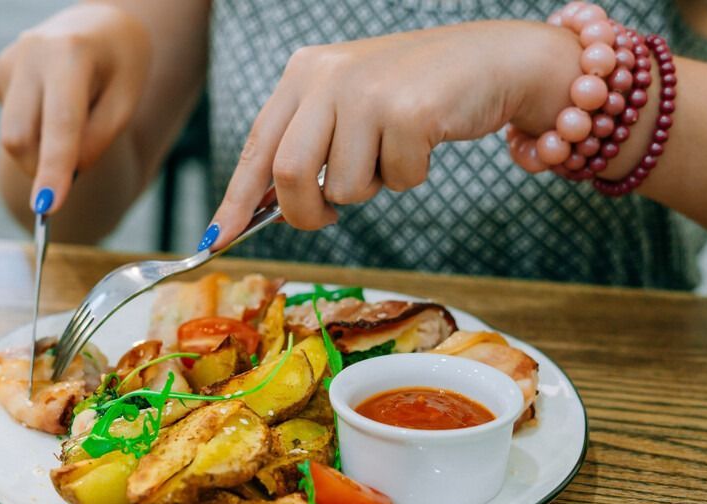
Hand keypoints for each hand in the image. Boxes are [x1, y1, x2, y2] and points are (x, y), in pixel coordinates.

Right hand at [0, 4, 150, 213]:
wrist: (99, 28)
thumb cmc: (120, 66)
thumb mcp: (126, 102)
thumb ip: (96, 141)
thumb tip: (60, 177)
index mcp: (70, 54)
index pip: (60, 124)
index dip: (54, 169)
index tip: (48, 207)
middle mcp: (30, 53)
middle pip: (20, 138)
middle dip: (43, 167)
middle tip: (75, 168)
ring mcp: (7, 61)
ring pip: (13, 136)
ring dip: (43, 148)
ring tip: (73, 114)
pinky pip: (13, 123)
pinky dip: (36, 128)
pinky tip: (53, 100)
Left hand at [209, 21, 581, 248]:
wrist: (490, 60)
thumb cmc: (414, 94)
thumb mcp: (347, 107)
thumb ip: (308, 145)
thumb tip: (265, 207)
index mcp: (304, 72)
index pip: (257, 147)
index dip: (235, 200)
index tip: (216, 239)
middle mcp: (327, 75)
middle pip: (288, 174)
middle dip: (306, 213)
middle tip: (329, 217)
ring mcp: (367, 91)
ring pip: (343, 187)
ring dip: (371, 188)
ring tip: (392, 151)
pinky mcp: (407, 111)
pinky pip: (396, 180)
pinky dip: (410, 177)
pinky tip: (425, 141)